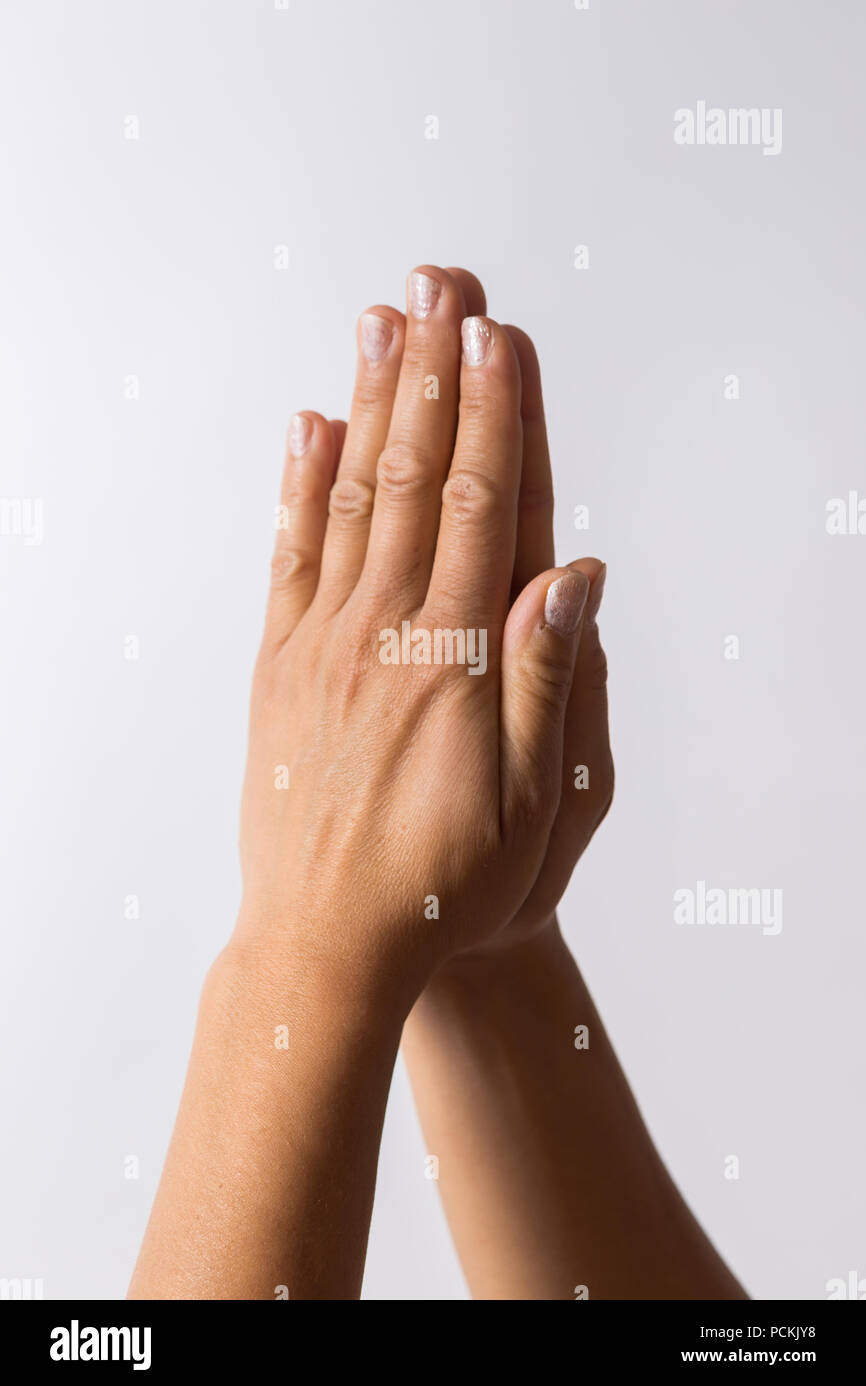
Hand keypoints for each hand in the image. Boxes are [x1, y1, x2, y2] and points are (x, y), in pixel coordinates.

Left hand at [235, 265, 598, 1000]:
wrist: (325, 947)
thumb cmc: (448, 887)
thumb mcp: (535, 801)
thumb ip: (548, 675)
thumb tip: (571, 569)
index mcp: (453, 658)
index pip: (480, 506)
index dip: (494, 414)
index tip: (498, 334)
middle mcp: (383, 633)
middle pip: (413, 477)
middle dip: (432, 373)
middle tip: (437, 283)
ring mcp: (323, 646)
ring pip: (350, 498)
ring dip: (368, 403)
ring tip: (379, 320)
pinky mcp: (280, 670)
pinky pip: (288, 557)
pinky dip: (298, 487)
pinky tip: (308, 427)